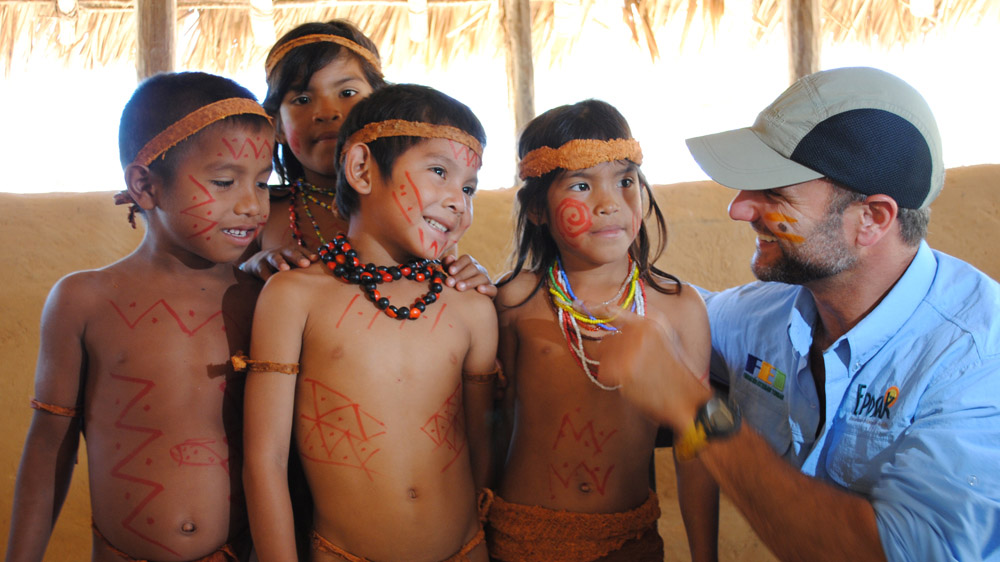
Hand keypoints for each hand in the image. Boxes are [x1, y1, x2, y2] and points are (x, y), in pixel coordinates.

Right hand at [239, 244, 316, 279]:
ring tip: (285, 269)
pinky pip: (263, 271)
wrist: (258, 262)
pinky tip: (270, 280)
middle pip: (290, 253)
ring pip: (275, 259)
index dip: (308, 254)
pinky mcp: (259, 266)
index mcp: (292, 251)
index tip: (316, 259)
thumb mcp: (293, 262)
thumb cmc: (283, 264)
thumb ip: (306, 265)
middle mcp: (282, 252)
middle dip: (298, 258)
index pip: (302, 251)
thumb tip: (327, 270)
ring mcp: (269, 257)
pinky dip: (266, 275)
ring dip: (280, 262)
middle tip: (305, 264)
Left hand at [443, 254, 496, 297]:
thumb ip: (448, 265)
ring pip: (482, 277)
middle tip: (449, 282)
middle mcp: (479, 269)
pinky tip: (479, 290)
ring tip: (459, 287)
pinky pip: (492, 289)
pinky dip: (486, 288)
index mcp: (470, 263)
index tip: (449, 271)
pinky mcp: (492, 291)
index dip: (458, 264)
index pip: (466, 259)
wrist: (471, 299)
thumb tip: (449, 258)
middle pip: (473, 268)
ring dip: (470, 282)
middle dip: (460, 275)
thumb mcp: (452, 273)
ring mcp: (487, 280)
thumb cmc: (458, 283)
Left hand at [594, 307, 710, 432]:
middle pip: (606, 339)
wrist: (686, 398)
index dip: (593, 307)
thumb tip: (612, 324)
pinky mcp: (623, 368)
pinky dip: (612, 380)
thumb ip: (640, 327)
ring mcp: (630, 348)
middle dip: (612, 353)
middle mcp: (639, 330)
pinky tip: (630, 383)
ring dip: (612, 367)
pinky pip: (603, 372)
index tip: (577, 304)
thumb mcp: (665, 339)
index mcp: (650, 321)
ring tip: (634, 375)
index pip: (614, 310)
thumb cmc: (675, 372)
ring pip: (603, 355)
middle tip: (630, 366)